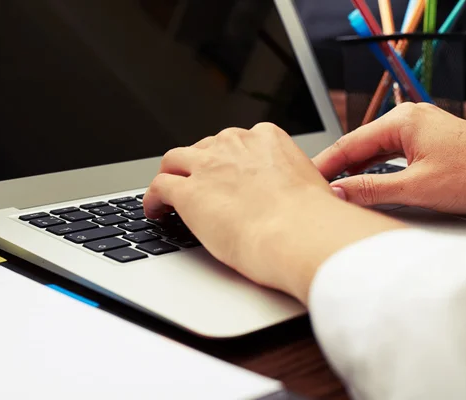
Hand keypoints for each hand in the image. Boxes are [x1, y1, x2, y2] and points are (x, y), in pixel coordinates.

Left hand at [143, 123, 403, 303]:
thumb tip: (296, 197)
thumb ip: (293, 182)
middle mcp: (234, 145)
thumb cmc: (313, 219)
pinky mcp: (188, 193)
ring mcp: (207, 167)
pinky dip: (152, 198)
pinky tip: (154, 211)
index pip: (235, 141)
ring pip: (174, 160)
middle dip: (197, 164)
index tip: (223, 171)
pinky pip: (159, 187)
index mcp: (266, 139)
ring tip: (165, 193)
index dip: (224, 158)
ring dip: (169, 175)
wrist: (300, 233)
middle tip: (195, 183)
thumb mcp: (310, 185)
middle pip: (204, 148)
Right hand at [314, 103, 465, 213]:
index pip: (349, 143)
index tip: (306, 179)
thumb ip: (370, 189)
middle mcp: (408, 118)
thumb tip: (338, 192)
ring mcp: (419, 128)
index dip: (324, 163)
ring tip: (335, 187)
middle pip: (359, 144)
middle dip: (337, 166)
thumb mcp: (416, 187)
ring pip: (374, 149)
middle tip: (317, 187)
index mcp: (402, 121)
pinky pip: (390, 152)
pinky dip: (374, 167)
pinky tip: (364, 181)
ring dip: (355, 169)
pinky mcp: (427, 141)